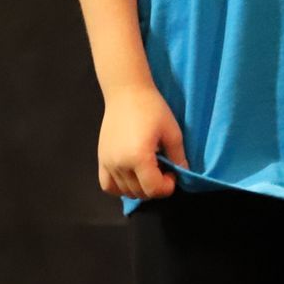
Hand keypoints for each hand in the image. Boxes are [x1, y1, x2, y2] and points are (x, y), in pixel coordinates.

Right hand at [98, 84, 187, 199]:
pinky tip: (130, 175)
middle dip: (155, 187)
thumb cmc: (151, 108)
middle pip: (140, 192)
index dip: (168, 187)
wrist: (126, 91)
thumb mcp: (172, 132)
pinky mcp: (101, 158)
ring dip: (140, 187)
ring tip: (147, 170)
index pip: (154, 189)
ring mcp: (108, 162)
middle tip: (162, 170)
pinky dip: (119, 187)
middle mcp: (120, 164)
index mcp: (138, 157)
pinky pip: (107, 185)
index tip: (172, 173)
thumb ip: (178, 157)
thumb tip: (182, 174)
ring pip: (125, 191)